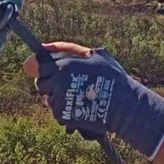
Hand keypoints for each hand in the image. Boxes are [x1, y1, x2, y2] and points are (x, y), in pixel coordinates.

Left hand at [24, 42, 163, 157]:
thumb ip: (68, 50)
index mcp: (64, 65)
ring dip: (58, 97)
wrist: (123, 105)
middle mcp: (58, 83)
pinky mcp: (62, 116)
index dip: (45, 67)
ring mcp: (59, 101)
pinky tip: (80, 105)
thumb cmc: (112, 76)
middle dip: (50, 83)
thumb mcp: (95, 54)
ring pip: (48, 98)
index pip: (39, 64)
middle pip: (40, 83)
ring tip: (78, 95)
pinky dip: (65, 109)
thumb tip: (42, 47)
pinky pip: (56, 111)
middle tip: (68, 84)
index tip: (53, 70)